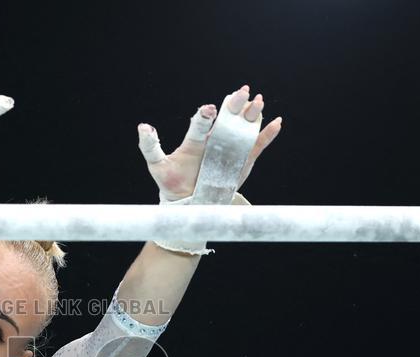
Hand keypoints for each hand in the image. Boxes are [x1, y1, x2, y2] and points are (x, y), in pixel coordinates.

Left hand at [138, 84, 281, 200]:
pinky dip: (267, 134)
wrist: (187, 202)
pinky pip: (257, 145)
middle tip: (242, 92)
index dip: (205, 116)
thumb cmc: (171, 181)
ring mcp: (230, 148)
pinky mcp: (243, 160)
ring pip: (244, 127)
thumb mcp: (157, 165)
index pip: (201, 124)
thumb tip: (143, 126)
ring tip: (258, 101)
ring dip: (252, 114)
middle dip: (235, 105)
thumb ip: (150, 146)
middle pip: (227, 118)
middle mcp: (215, 139)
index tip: (208, 110)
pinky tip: (276, 122)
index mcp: (196, 139)